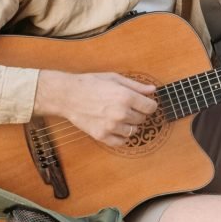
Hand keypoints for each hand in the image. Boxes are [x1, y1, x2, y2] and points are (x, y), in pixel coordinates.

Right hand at [35, 70, 157, 146]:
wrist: (68, 95)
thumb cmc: (90, 83)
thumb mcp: (114, 78)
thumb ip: (136, 86)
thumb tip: (153, 90)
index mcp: (126, 97)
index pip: (151, 107)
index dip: (148, 104)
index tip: (143, 103)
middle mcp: (121, 113)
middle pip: (142, 119)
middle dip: (137, 113)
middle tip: (126, 107)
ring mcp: (111, 126)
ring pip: (133, 131)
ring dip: (129, 125)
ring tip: (118, 116)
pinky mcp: (102, 136)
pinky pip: (121, 142)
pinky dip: (121, 136)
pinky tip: (115, 127)